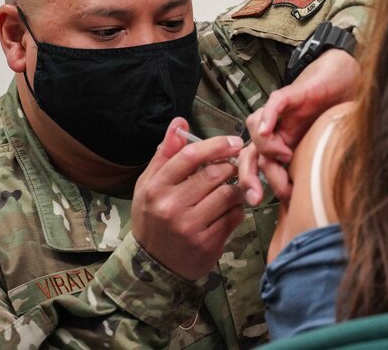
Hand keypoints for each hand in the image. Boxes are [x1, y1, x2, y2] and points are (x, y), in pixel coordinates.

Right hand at [131, 117, 244, 279]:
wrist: (153, 266)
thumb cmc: (153, 218)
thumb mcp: (150, 184)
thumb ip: (166, 153)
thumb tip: (180, 121)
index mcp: (154, 188)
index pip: (189, 156)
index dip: (216, 145)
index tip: (234, 142)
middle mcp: (170, 206)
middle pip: (214, 174)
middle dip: (231, 166)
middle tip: (235, 167)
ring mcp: (189, 227)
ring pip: (228, 194)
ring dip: (237, 188)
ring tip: (232, 188)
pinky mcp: (207, 244)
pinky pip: (234, 216)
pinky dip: (237, 209)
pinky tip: (230, 209)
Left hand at [239, 48, 358, 205]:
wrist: (347, 81)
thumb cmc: (335, 116)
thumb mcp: (323, 152)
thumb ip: (309, 173)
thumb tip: (306, 204)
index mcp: (281, 147)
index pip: (259, 168)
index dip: (260, 186)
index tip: (268, 204)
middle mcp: (276, 130)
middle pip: (248, 152)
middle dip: (247, 176)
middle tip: (255, 197)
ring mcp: (282, 113)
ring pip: (255, 128)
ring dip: (266, 147)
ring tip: (286, 155)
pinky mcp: (293, 94)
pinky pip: (274, 103)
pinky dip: (268, 115)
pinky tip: (268, 129)